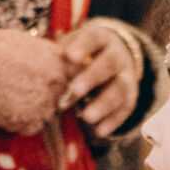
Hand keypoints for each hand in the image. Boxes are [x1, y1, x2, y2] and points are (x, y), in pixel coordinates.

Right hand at [0, 31, 71, 133]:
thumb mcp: (25, 41)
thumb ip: (48, 53)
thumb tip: (61, 58)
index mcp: (58, 62)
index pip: (77, 75)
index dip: (64, 77)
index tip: (53, 77)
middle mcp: (56, 86)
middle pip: (62, 95)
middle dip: (49, 93)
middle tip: (26, 86)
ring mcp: (42, 106)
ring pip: (48, 112)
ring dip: (36, 108)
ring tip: (14, 96)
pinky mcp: (26, 123)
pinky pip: (33, 127)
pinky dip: (24, 121)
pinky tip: (10, 108)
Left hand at [57, 19, 142, 135]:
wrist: (113, 57)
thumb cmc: (82, 54)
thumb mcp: (72, 46)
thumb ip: (59, 56)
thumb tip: (39, 69)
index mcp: (101, 38)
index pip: (94, 38)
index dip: (83, 46)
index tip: (69, 55)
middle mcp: (117, 55)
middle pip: (108, 64)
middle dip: (92, 77)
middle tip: (74, 90)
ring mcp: (126, 76)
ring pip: (120, 89)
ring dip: (104, 104)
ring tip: (87, 117)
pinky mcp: (130, 96)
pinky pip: (125, 109)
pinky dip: (113, 121)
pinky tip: (99, 131)